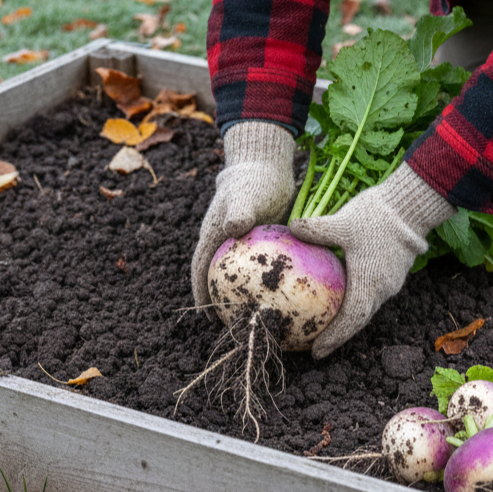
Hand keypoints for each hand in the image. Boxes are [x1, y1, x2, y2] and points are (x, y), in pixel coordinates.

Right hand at [191, 121, 296, 314]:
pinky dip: (273, 284)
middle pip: (221, 279)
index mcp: (214, 237)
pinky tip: (291, 296)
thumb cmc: (252, 180)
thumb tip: (234, 227)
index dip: (202, 295)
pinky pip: (267, 269)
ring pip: (245, 277)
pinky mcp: (263, 245)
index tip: (209, 317)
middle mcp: (226, 245)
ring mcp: (244, 246)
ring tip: (265, 318)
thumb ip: (240, 211)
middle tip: (239, 326)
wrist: (266, 165)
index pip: (201, 271)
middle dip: (226, 303)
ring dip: (250, 297)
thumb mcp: (246, 195)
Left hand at [289, 162, 455, 358]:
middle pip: (358, 322)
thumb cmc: (376, 215)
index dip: (332, 339)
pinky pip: (372, 296)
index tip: (315, 352)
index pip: (349, 321)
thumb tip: (290, 228)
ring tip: (326, 328)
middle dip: (338, 337)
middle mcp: (381, 290)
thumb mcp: (341, 221)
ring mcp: (390, 283)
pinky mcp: (394, 273)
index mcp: (368, 284)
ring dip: (347, 322)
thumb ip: (314, 229)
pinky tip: (340, 298)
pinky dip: (355, 305)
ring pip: (366, 310)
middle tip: (317, 347)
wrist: (412, 206)